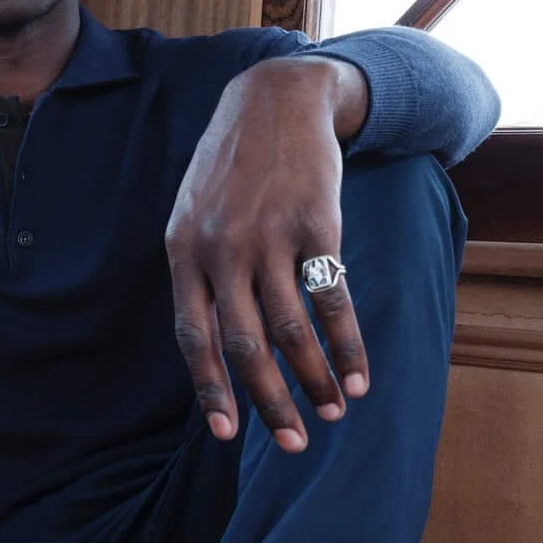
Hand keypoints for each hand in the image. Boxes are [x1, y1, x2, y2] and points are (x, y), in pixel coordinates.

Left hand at [165, 56, 369, 451]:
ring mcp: (269, 236)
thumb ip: (199, 272)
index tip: (226, 433)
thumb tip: (214, 346)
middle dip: (269, 401)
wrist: (276, 99)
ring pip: (291, 328)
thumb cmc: (232, 168)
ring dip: (315, 379)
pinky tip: (359, 374)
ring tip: (333, 411)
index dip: (211, 388)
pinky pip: (331, 297)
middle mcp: (222, 248)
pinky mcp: (316, 224)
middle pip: (245, 343)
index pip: (194, 335)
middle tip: (292, 443)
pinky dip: (347, 343)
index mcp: (184, 251)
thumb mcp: (194, 213)